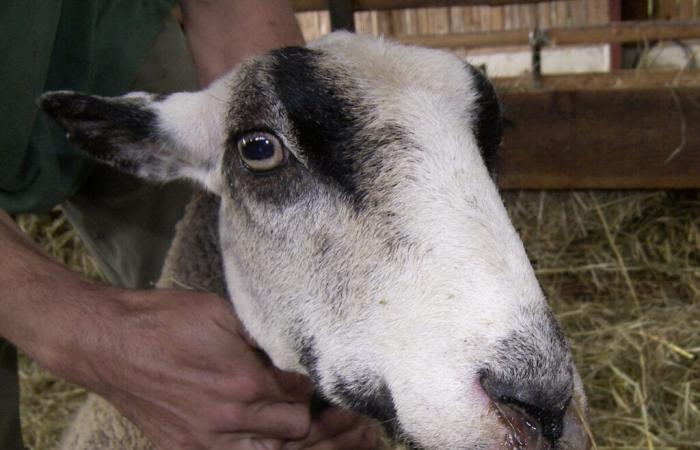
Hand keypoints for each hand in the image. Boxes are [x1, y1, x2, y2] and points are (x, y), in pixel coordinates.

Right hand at [56, 288, 376, 449]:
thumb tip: (299, 346)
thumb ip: (265, 334)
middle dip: (325, 421)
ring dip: (303, 445)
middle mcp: (230, 418)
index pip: (305, 393)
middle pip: (299, 431)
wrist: (108, 343)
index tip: (336, 384)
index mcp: (244, 379)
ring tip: (337, 438)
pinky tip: (282, 443)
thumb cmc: (164, 320)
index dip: (324, 388)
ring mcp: (208, 441)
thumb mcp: (222, 313)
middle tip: (348, 415)